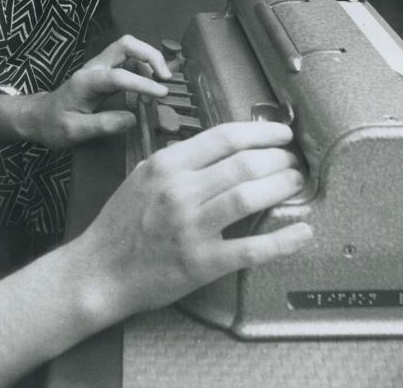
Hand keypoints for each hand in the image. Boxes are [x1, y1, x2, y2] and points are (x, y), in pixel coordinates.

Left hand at [19, 35, 170, 148]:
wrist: (38, 116)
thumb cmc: (53, 124)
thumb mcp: (74, 131)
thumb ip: (102, 125)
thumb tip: (133, 119)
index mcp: (86, 81)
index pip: (119, 76)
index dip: (143, 83)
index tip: (162, 94)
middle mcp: (94, 68)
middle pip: (126, 45)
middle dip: (150, 55)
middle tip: (166, 77)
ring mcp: (100, 68)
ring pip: (129, 49)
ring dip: (149, 60)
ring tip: (161, 84)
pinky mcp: (104, 73)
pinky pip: (128, 61)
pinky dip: (144, 68)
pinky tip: (151, 85)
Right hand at [74, 121, 313, 321]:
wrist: (100, 270)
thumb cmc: (121, 223)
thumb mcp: (143, 175)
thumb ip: (179, 160)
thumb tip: (220, 148)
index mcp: (166, 165)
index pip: (223, 138)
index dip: (260, 132)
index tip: (281, 134)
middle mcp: (179, 191)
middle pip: (242, 163)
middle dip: (277, 158)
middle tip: (292, 161)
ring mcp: (191, 227)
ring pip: (248, 196)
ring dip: (281, 186)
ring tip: (295, 182)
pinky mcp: (201, 263)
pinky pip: (250, 249)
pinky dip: (282, 240)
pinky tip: (302, 232)